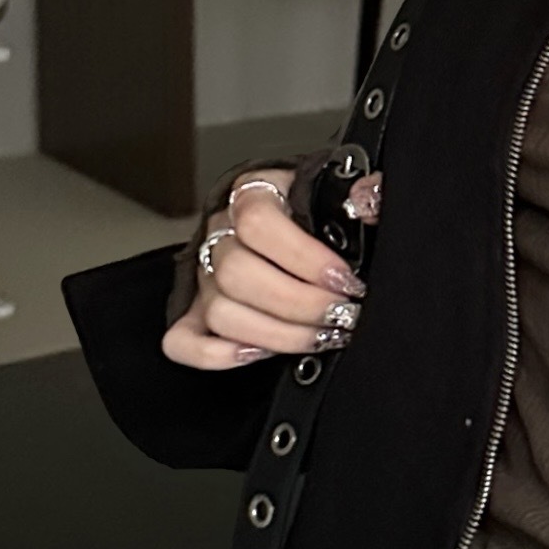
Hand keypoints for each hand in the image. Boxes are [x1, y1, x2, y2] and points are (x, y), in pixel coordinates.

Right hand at [162, 169, 381, 370]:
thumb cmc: (325, 213)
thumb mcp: (345, 194)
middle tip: (341, 315)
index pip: (257, 222)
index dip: (304, 257)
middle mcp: (220, 233)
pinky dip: (216, 355)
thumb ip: (365, 193)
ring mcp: (204, 276)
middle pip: (235, 273)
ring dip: (276, 334)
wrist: (306, 225)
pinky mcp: (196, 314)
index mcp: (254, 194)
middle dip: (299, 305)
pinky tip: (260, 353)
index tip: (346, 281)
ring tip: (321, 336)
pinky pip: (183, 341)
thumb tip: (365, 199)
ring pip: (219, 311)